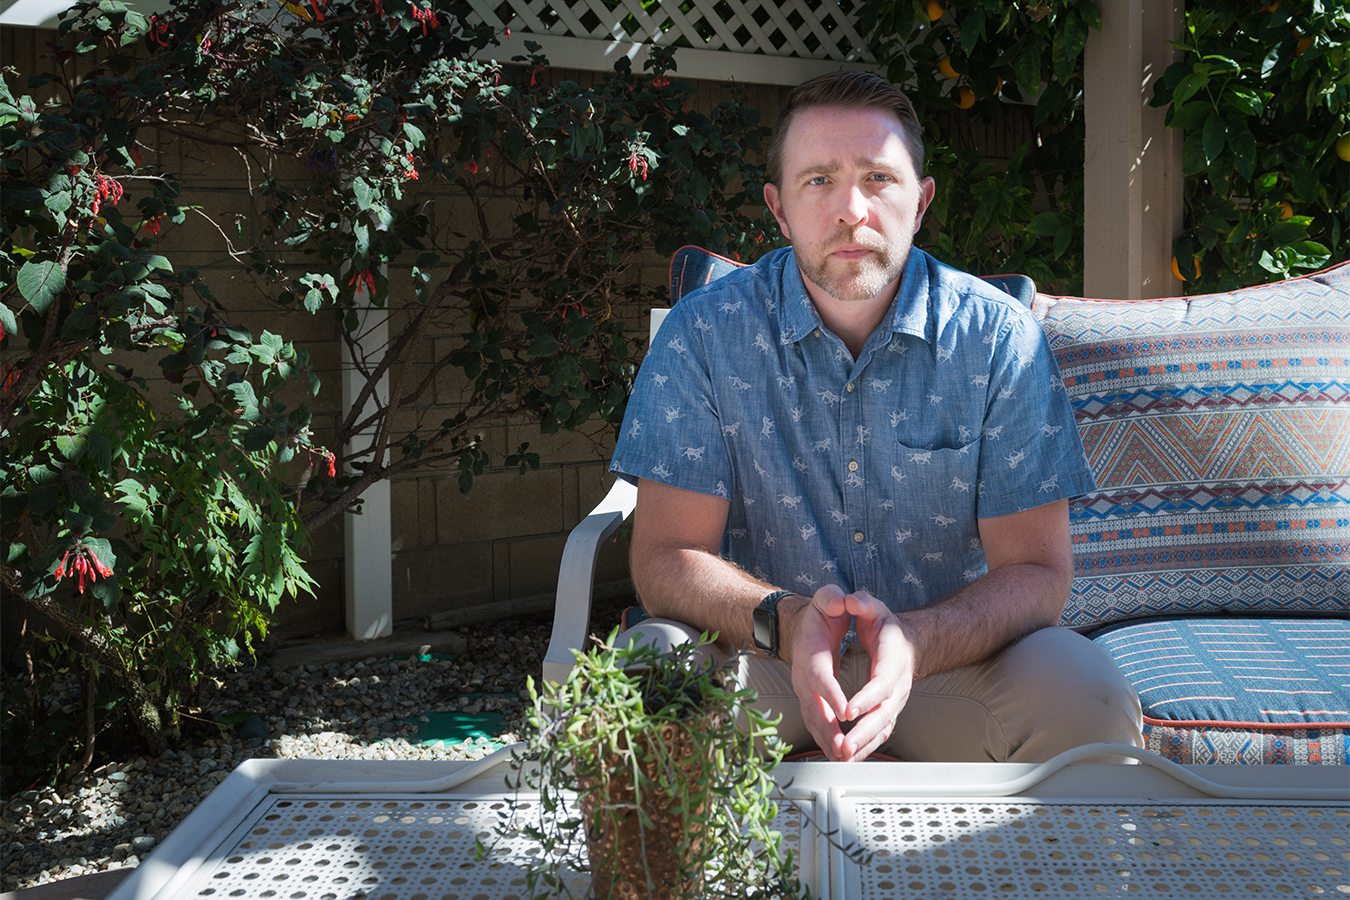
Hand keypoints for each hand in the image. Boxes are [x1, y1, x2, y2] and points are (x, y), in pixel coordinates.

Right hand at [784, 584, 858, 760]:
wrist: (804, 625)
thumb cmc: (820, 614)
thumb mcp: (827, 598)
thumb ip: (832, 598)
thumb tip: (841, 601)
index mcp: (810, 652)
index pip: (819, 676)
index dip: (831, 693)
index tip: (845, 710)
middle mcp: (805, 676)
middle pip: (813, 707)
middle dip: (828, 730)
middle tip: (843, 749)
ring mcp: (807, 691)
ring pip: (815, 721)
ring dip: (828, 742)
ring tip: (844, 759)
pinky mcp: (814, 701)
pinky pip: (820, 725)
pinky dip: (831, 742)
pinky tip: (845, 756)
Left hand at [834, 589, 912, 760]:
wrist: (904, 642)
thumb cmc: (885, 626)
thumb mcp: (872, 607)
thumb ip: (862, 602)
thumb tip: (851, 599)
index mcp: (892, 661)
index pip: (881, 684)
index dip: (866, 698)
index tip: (849, 710)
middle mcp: (897, 686)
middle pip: (883, 714)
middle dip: (863, 732)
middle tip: (844, 746)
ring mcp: (893, 702)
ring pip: (881, 729)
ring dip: (863, 746)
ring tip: (843, 758)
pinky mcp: (886, 712)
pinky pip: (877, 734)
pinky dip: (865, 748)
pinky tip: (849, 759)